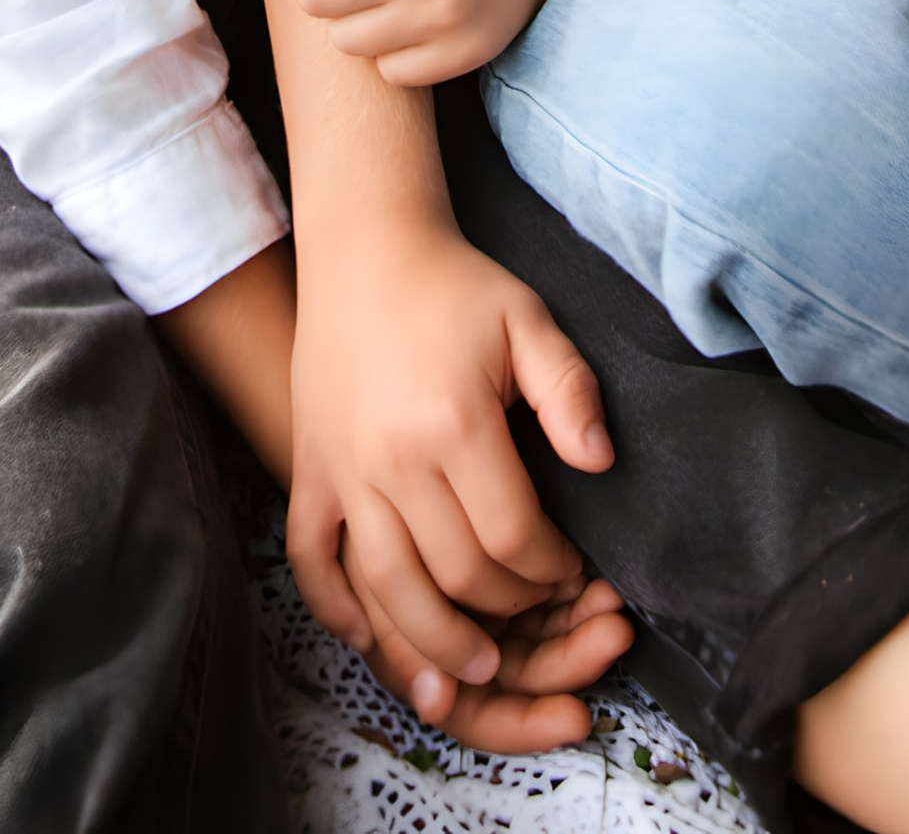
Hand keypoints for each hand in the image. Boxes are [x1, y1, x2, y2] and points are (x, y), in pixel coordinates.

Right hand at [287, 212, 615, 726]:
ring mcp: (342, 469)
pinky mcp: (308, 471)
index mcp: (453, 421)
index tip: (569, 565)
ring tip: (472, 661)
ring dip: (434, 638)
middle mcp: (391, 456)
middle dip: (508, 604)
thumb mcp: (528, 320)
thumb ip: (571, 393)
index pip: (511, 535)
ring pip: (387, 586)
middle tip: (534, 600)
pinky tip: (372, 632)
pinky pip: (310, 560)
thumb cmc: (454, 285)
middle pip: (456, 572)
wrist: (365, 247)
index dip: (550, 566)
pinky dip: (337, 608)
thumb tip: (599, 464)